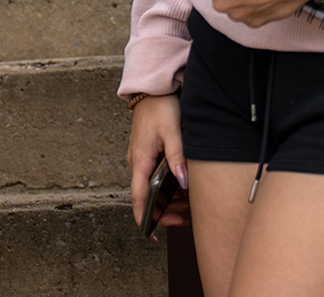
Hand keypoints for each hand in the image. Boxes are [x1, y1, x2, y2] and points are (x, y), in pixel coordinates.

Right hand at [128, 94, 187, 234]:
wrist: (152, 87)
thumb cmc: (161, 107)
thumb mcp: (172, 132)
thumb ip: (177, 157)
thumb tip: (183, 183)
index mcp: (140, 160)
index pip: (139, 198)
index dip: (144, 219)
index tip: (151, 235)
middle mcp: (136, 162)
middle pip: (145, 197)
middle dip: (162, 212)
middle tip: (183, 220)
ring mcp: (140, 157)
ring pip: (150, 187)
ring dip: (166, 199)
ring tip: (188, 205)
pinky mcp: (145, 152)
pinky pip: (152, 176)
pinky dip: (165, 186)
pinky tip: (181, 186)